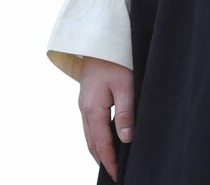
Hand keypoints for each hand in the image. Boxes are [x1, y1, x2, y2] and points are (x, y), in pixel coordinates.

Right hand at [79, 56, 134, 183]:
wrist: (99, 39)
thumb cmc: (115, 59)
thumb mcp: (125, 84)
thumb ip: (125, 112)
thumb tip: (126, 138)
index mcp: (93, 108)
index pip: (102, 143)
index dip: (110, 161)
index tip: (117, 174)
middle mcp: (84, 109)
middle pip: (92, 143)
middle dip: (103, 159)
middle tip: (114, 173)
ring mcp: (83, 104)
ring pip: (89, 135)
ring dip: (98, 150)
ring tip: (110, 162)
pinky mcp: (86, 98)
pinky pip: (90, 125)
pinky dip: (96, 137)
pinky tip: (105, 139)